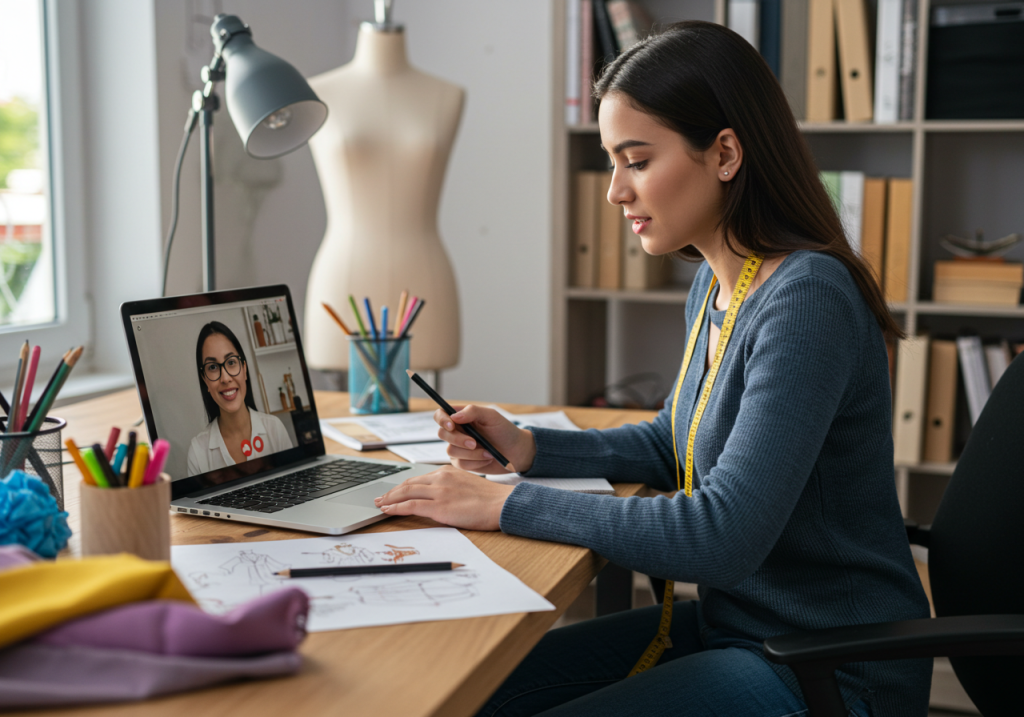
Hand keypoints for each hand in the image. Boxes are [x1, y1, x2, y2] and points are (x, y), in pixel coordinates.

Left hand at [374, 466, 515, 530]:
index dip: (404, 485)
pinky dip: (396, 508)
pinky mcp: (439, 506)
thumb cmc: (490, 499)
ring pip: (406, 492)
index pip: (419, 478)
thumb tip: (440, 498)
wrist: (501, 504)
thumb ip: (451, 488)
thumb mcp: (467, 486)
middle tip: (381, 497)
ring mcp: (439, 491)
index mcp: (448, 472)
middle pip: (409, 483)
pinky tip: (388, 511)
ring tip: (380, 504)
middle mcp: (441, 478)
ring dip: (390, 499)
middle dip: (392, 491)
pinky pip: (411, 505)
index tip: (395, 491)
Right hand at [434, 405, 535, 473]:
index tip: (451, 425)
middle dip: (458, 439)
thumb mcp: (492, 416)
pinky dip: (475, 462)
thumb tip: (454, 416)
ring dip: (471, 453)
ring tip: (488, 452)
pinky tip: (487, 458)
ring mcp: (458, 448)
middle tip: (475, 443)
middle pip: (442, 434)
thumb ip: (473, 411)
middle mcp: (457, 431)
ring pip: (451, 450)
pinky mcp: (463, 462)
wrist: (516, 452)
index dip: (442, 419)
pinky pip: (460, 464)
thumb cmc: (505, 431)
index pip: (440, 414)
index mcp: (461, 417)